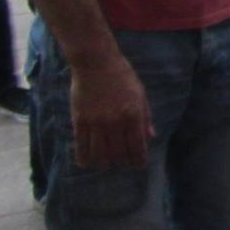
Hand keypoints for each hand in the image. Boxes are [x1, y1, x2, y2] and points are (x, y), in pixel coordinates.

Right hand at [69, 54, 153, 169]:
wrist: (96, 63)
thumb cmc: (122, 76)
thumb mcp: (140, 94)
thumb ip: (145, 117)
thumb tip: (150, 137)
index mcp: (133, 114)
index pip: (137, 145)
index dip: (138, 160)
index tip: (139, 166)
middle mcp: (115, 121)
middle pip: (118, 153)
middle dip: (122, 163)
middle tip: (123, 165)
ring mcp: (96, 122)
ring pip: (99, 153)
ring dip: (103, 163)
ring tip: (106, 165)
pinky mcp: (79, 120)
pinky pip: (80, 145)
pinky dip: (83, 158)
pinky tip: (86, 162)